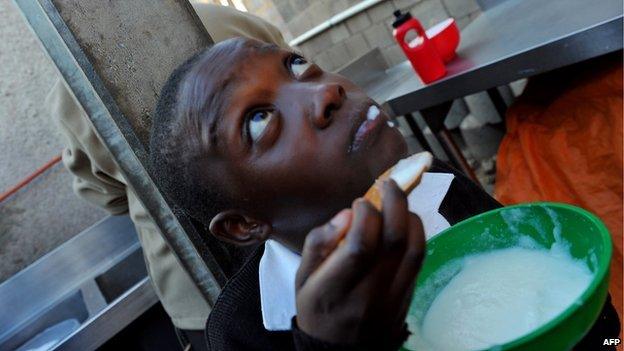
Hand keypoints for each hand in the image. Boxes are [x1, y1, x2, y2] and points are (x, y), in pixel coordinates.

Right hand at [295, 180, 424, 345]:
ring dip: (410, 217)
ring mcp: (392, 299)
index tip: (359, 202)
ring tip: (398, 202)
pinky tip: (406, 223)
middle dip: (395, 204)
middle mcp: (367, 295)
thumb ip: (319, 244)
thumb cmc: (316, 309)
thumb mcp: (301, 278)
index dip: (365, 215)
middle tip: (388, 184)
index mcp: (333, 290)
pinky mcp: (407, 299)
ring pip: (414, 250)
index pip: (360, 246)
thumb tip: (346, 214)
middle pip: (393, 242)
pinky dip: (417, 235)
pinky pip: (419, 261)